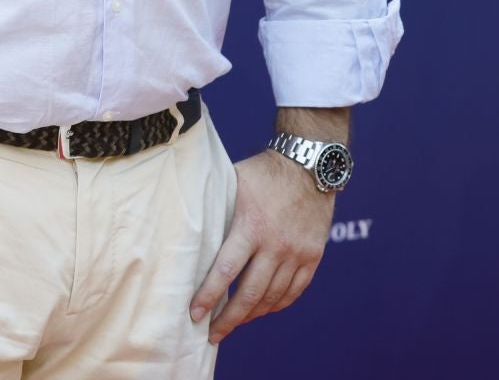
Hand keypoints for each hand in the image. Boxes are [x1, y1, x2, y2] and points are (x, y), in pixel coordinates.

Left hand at [190, 149, 334, 344]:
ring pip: (272, 296)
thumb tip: (185, 226)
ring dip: (251, 315)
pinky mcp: (313, 256)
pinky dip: (276, 305)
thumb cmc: (263, 173)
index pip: (225, 271)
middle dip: (228, 318)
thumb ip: (216, 210)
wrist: (309, 165)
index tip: (194, 314)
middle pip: (250, 293)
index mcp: (250, 226)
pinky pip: (294, 291)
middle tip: (211, 334)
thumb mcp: (233, 184)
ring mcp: (297, 252)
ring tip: (233, 324)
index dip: (208, 296)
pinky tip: (262, 311)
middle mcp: (275, 244)